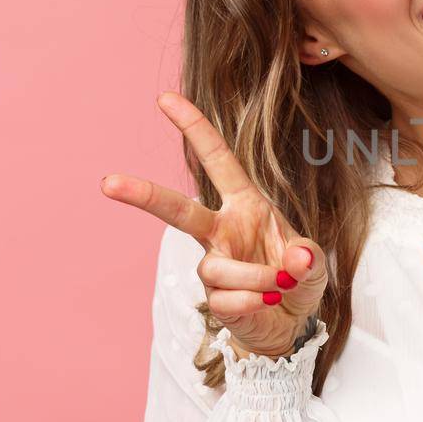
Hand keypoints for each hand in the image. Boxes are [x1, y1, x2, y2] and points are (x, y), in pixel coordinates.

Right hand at [100, 91, 327, 355]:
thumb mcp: (313, 260)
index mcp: (245, 204)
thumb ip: (308, 256)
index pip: (218, 161)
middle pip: (178, 210)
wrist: (292, 322)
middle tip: (108, 183)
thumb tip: (296, 257)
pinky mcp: (213, 300)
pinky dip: (253, 304)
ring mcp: (215, 265)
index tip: (165, 99)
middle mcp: (223, 230)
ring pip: (218, 269)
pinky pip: (228, 300)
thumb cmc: (297, 276)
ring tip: (278, 287)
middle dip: (144, 195)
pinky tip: (266, 304)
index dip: (194, 128)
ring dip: (255, 278)